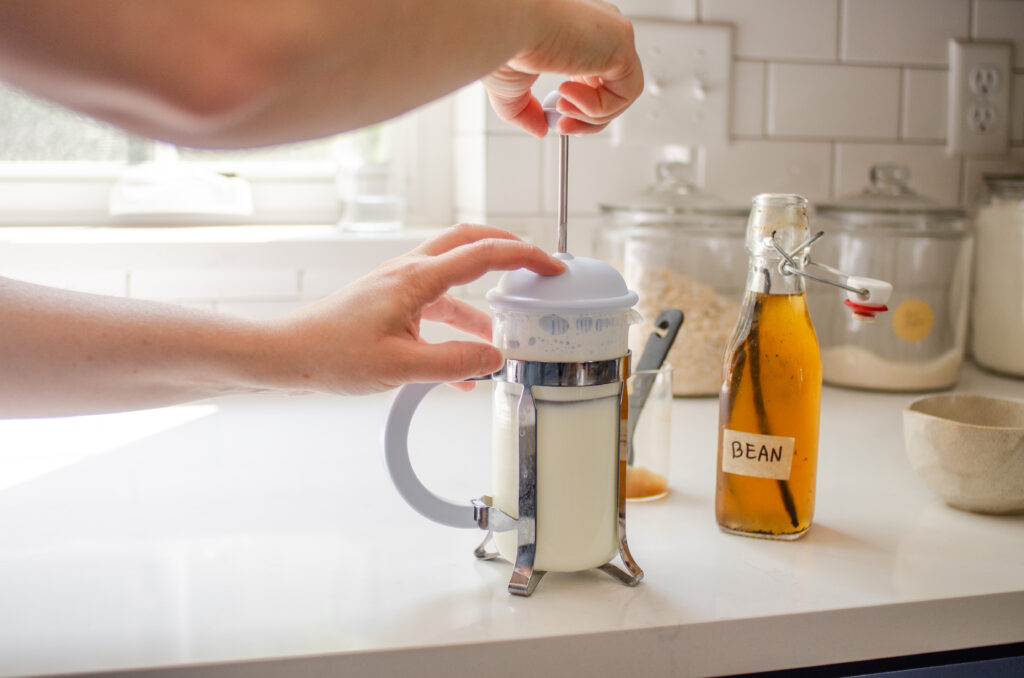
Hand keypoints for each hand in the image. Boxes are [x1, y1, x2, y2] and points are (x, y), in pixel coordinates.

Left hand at [268, 225, 564, 394]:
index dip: (524, 258)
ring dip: (482, 302)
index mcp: (415, 278)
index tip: (553, 268)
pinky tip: (462, 369)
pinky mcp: (389, 302)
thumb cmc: (332, 355)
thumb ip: (453, 364)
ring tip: (505, 333)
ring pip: (453, 280)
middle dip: (507, 249)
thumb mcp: (401, 368)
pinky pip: (435, 307)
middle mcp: (408, 272)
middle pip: (468, 243)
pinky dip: (456, 328)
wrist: (287, 354)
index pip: (482, 254)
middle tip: (536, 265)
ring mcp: (398, 285)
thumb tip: (496, 358)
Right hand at [482, 0, 642, 137]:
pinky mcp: (622, 43)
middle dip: (586, 119)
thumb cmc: (506, 39)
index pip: (595, 76)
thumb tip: (539, 129)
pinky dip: (597, 107)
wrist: (507, 23)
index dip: (580, 106)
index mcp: (576, 34)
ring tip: (561, 105)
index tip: (557, 120)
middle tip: (561, 126)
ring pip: (621, 94)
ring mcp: (612, 35)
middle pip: (612, 88)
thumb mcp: (512, 86)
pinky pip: (626, 93)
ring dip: (589, 115)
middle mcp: (597, 31)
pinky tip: (568, 93)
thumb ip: (527, 110)